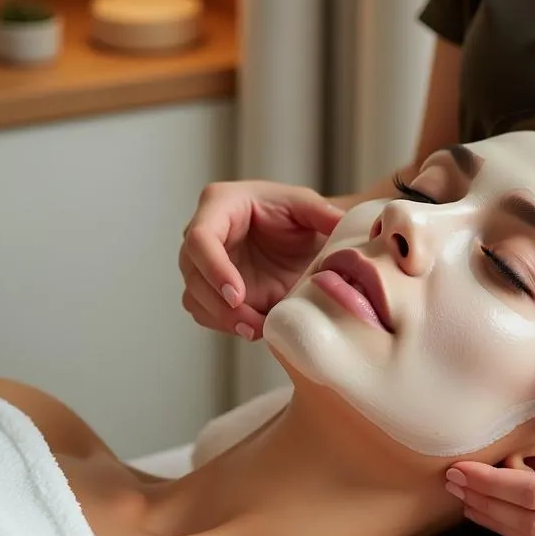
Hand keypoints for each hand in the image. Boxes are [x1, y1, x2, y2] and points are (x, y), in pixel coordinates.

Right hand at [179, 180, 342, 339]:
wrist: (295, 238)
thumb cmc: (293, 215)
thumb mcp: (308, 208)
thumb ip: (322, 213)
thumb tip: (342, 222)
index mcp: (220, 204)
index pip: (200, 238)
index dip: (214, 269)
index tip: (238, 295)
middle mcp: (202, 235)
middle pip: (192, 274)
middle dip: (219, 304)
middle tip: (252, 324)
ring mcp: (202, 265)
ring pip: (194, 298)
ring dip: (222, 319)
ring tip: (257, 330)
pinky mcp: (210, 290)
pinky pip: (205, 313)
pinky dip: (226, 325)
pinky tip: (254, 328)